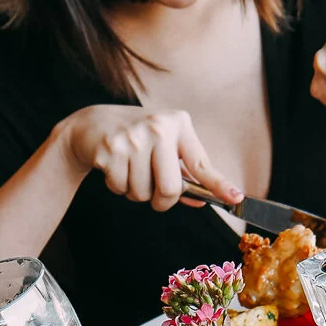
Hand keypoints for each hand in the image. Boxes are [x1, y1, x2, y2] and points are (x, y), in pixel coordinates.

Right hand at [61, 106, 242, 212]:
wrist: (90, 125)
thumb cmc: (135, 138)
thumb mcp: (163, 147)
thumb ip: (183, 173)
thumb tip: (202, 200)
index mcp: (178, 124)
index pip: (201, 163)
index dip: (219, 184)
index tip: (235, 198)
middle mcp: (159, 126)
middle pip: (170, 188)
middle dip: (162, 201)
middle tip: (155, 195)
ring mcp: (134, 136)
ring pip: (143, 193)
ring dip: (136, 192)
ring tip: (130, 170)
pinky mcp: (112, 148)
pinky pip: (121, 188)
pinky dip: (118, 186)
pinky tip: (115, 167)